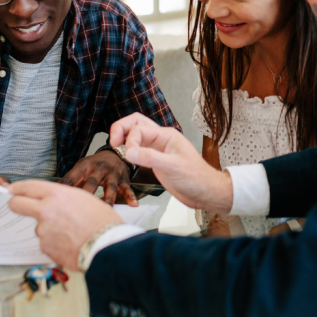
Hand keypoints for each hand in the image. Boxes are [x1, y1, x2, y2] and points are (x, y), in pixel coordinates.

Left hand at [7, 180, 121, 268]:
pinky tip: (70, 243)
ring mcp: (43, 230)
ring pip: (37, 227)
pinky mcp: (45, 247)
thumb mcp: (84, 199)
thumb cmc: (102, 221)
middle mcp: (45, 210)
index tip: (11, 190)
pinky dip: (55, 244)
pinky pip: (46, 243)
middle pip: (17, 205)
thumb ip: (63, 199)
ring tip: (69, 233)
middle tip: (18, 207)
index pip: (28, 187)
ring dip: (48, 229)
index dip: (17, 188)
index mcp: (56, 194)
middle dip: (15, 205)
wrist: (107, 246)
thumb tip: (53, 202)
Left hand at [61, 150, 136, 205]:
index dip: (65, 187)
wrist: (115, 154)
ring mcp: (112, 175)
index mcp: (85, 167)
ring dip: (108, 199)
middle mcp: (99, 169)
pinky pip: (127, 189)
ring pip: (110, 188)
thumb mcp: (80, 168)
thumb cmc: (94, 165)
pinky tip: (133, 205)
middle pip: (92, 183)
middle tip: (80, 208)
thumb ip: (69, 181)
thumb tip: (51, 196)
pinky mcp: (123, 181)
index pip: (72, 177)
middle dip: (87, 194)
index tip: (57, 199)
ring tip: (105, 209)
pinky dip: (130, 197)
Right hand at [110, 113, 232, 213]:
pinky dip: (129, 149)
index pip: (140, 129)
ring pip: (136, 135)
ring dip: (124, 137)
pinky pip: (138, 148)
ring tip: (115, 146)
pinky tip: (125, 156)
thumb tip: (128, 151)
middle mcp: (161, 139)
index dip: (130, 140)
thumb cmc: (196, 178)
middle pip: (136, 123)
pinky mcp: (156, 160)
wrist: (204, 192)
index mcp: (167, 135)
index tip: (128, 155)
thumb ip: (150, 158)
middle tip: (112, 142)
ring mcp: (158, 149)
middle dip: (121, 128)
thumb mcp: (172, 167)